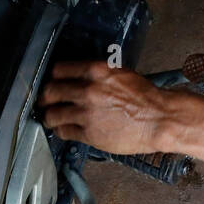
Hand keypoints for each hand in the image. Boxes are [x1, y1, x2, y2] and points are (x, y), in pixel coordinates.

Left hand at [38, 62, 167, 155]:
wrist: (159, 119)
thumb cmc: (145, 97)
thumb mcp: (120, 74)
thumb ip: (97, 74)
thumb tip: (79, 77)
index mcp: (96, 71)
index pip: (60, 70)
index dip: (53, 76)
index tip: (52, 81)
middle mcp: (88, 90)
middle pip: (51, 91)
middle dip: (45, 97)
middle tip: (44, 100)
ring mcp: (87, 113)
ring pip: (53, 114)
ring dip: (49, 116)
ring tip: (50, 118)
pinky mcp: (89, 133)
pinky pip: (65, 131)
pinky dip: (61, 130)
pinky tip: (63, 129)